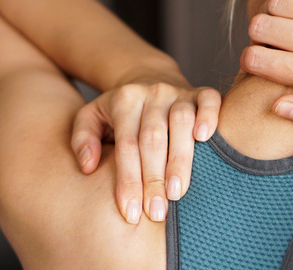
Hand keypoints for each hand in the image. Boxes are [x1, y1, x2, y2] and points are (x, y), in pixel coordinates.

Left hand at [71, 82, 220, 223]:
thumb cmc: (119, 111)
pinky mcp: (199, 92)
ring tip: (177, 193)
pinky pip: (209, 100)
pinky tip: (205, 138)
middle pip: (153, 138)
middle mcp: (152, 93)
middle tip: (156, 212)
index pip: (126, 145)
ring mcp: (178, 92)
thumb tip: (88, 166)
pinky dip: (209, 117)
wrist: (148, 78)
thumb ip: (82, 139)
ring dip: (180, 159)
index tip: (131, 214)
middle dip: (153, 179)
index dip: (129, 181)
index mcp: (124, 100)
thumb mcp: (91, 117)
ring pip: (181, 122)